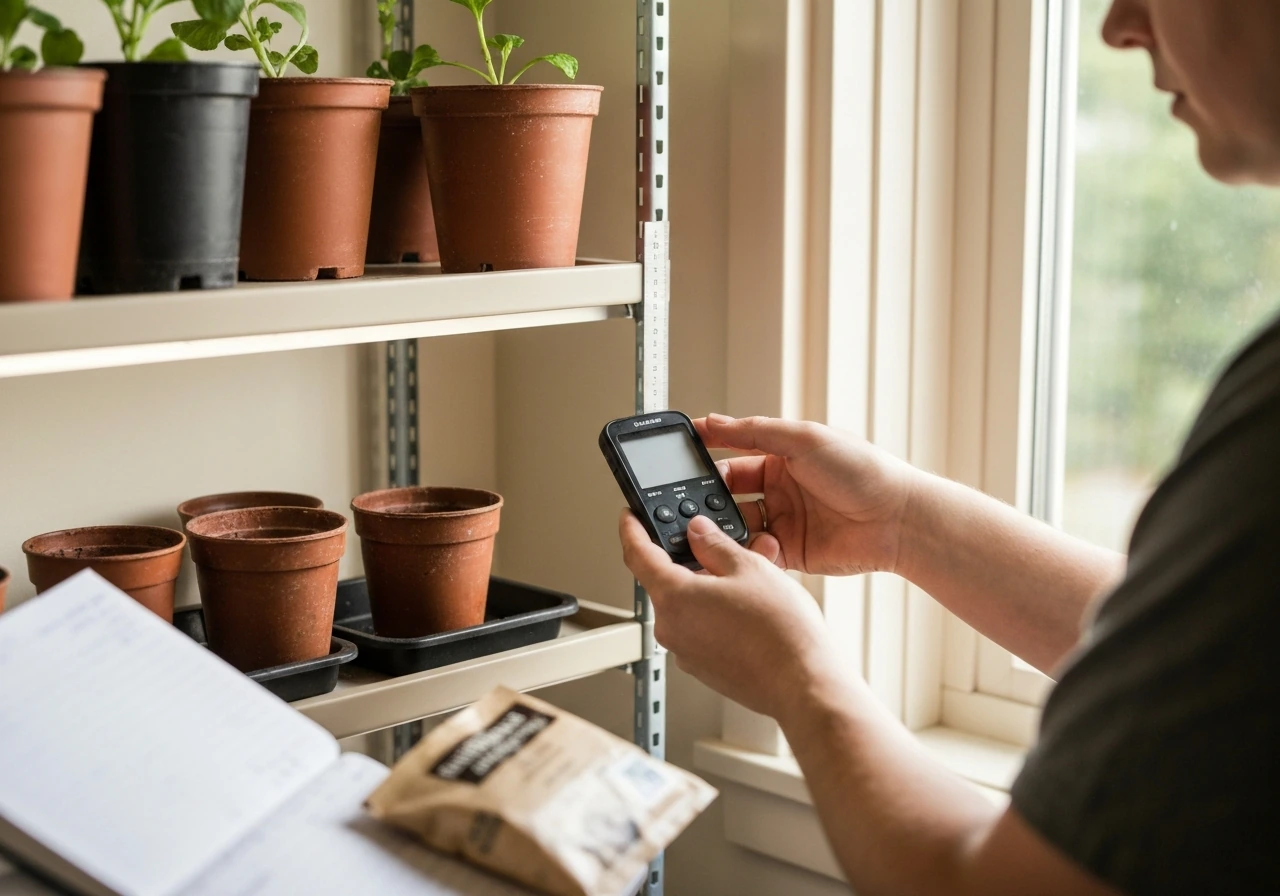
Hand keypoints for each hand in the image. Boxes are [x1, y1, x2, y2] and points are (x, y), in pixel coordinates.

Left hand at [619, 510, 844, 723]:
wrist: (802, 684)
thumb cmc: (780, 632)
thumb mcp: (749, 568)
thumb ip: (715, 545)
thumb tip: (698, 532)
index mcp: (673, 598)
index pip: (637, 555)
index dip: (632, 530)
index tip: (631, 518)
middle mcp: (671, 628)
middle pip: (668, 581)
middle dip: (693, 559)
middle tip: (719, 544)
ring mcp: (687, 652)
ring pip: (690, 605)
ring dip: (710, 586)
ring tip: (749, 578)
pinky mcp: (705, 668)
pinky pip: (702, 629)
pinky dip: (717, 612)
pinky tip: (749, 607)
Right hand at [697, 413, 917, 576]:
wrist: (898, 519)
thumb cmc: (863, 471)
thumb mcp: (803, 439)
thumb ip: (754, 431)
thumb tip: (713, 421)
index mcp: (781, 458)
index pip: (730, 458)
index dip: (704, 462)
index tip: (676, 464)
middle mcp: (780, 490)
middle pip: (727, 496)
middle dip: (707, 501)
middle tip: (691, 507)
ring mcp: (784, 522)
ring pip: (736, 527)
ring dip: (723, 529)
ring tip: (714, 530)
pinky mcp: (791, 553)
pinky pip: (756, 555)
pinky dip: (747, 553)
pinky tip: (749, 548)